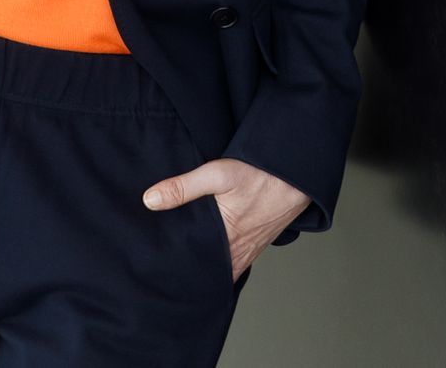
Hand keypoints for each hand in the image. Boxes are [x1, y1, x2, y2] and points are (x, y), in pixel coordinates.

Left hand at [141, 158, 309, 280]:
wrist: (295, 175)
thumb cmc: (260, 174)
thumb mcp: (217, 174)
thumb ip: (183, 187)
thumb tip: (150, 200)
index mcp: (225, 240)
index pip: (194, 267)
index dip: (175, 269)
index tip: (155, 267)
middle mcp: (237, 252)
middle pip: (205, 271)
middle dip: (185, 270)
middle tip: (161, 268)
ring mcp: (247, 251)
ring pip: (219, 269)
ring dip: (203, 267)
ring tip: (179, 264)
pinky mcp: (254, 245)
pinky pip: (233, 262)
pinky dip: (219, 262)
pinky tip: (206, 254)